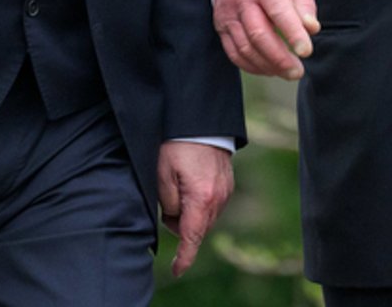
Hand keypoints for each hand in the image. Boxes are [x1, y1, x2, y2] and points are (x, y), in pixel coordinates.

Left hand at [158, 140, 233, 277]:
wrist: (202, 122)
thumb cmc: (178, 146)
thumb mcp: (163, 175)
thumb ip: (169, 204)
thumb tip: (176, 219)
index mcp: (201, 198)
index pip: (192, 237)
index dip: (184, 257)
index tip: (177, 270)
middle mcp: (218, 199)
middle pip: (198, 229)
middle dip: (181, 226)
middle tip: (168, 204)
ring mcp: (226, 192)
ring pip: (205, 218)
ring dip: (190, 213)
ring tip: (179, 187)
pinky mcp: (227, 185)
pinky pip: (212, 205)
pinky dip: (200, 204)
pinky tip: (190, 184)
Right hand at [212, 0, 318, 79]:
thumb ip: (305, 2)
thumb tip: (312, 28)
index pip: (278, 11)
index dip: (293, 33)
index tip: (306, 51)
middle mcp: (242, 1)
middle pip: (258, 34)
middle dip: (280, 58)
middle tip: (298, 72)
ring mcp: (228, 15)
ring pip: (245, 47)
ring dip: (266, 65)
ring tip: (286, 73)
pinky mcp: (220, 26)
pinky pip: (233, 52)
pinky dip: (251, 66)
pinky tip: (268, 68)